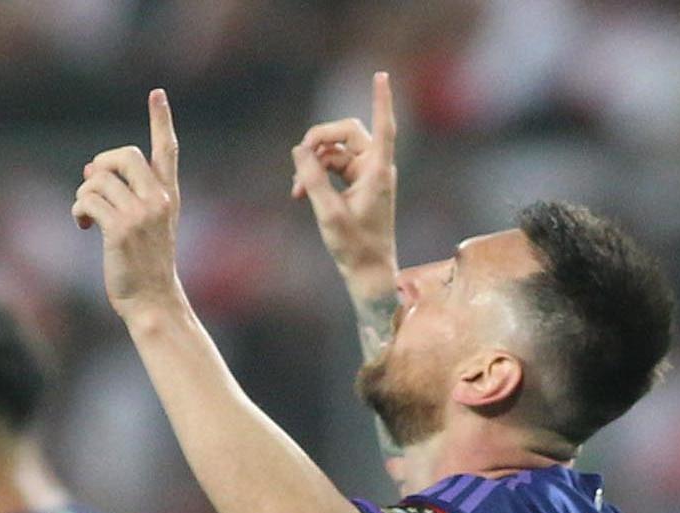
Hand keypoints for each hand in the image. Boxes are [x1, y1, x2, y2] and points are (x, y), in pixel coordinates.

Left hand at [74, 89, 184, 320]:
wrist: (153, 301)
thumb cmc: (145, 266)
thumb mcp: (145, 226)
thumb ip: (125, 196)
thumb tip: (91, 170)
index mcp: (169, 195)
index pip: (167, 150)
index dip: (161, 120)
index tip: (157, 93)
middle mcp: (158, 199)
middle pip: (123, 155)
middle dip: (101, 164)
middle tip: (92, 184)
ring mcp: (141, 214)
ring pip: (99, 180)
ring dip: (83, 195)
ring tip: (85, 216)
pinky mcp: (120, 230)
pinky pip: (88, 201)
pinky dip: (78, 210)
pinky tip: (82, 226)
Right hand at [289, 72, 399, 300]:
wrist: (368, 271)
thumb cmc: (354, 246)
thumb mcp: (328, 212)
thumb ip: (312, 178)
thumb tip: (299, 150)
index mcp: (377, 171)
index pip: (383, 126)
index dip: (381, 99)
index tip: (381, 75)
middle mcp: (375, 167)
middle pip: (347, 133)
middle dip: (320, 141)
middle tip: (298, 156)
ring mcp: (367, 175)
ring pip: (336, 151)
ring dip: (313, 163)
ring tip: (296, 190)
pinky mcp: (358, 185)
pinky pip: (334, 166)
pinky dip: (316, 175)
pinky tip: (300, 192)